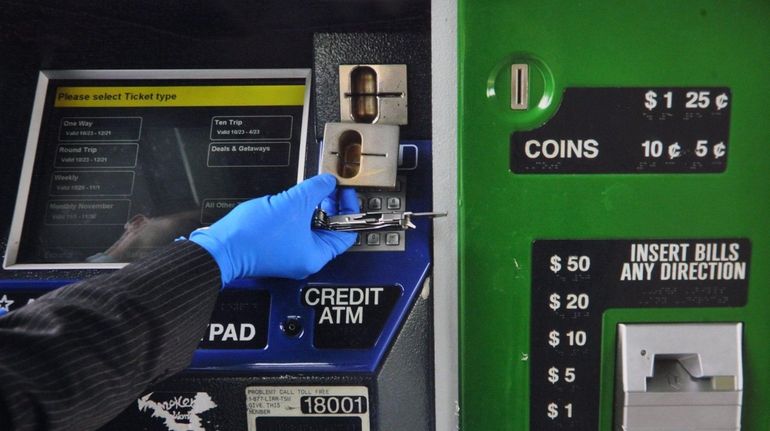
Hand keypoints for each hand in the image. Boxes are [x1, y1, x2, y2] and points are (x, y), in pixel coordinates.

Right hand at [190, 174, 357, 283]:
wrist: (222, 246)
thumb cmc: (254, 235)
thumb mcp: (294, 203)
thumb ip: (316, 189)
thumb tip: (328, 181)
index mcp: (316, 256)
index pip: (347, 233)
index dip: (349, 209)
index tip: (345, 192)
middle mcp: (305, 260)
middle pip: (330, 230)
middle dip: (331, 206)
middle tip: (329, 188)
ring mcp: (290, 255)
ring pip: (312, 228)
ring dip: (313, 208)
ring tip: (310, 192)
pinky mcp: (277, 248)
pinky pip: (296, 229)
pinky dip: (298, 214)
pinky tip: (294, 201)